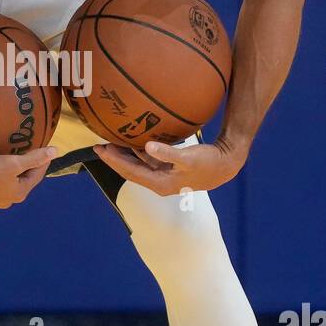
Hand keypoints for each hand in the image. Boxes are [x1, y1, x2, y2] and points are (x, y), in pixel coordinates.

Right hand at [0, 147, 57, 207]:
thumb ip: (34, 157)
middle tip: (31, 155)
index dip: (42, 163)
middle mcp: (7, 200)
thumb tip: (55, 151)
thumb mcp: (13, 163)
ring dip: (11, 173)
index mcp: (19, 193)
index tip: (46, 152)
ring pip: (7, 184)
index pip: (36, 176)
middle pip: (22, 181)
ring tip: (11, 161)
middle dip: (27, 169)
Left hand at [93, 135, 247, 193]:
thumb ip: (167, 152)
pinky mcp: (171, 168)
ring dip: (125, 154)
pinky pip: (149, 160)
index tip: (100, 149)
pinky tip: (134, 141)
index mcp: (160, 183)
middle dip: (114, 158)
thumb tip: (146, 146)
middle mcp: (159, 182)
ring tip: (112, 142)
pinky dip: (139, 151)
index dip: (114, 160)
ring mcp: (165, 175)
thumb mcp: (188, 158)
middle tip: (98, 145)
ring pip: (139, 165)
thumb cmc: (208, 163)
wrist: (227, 164)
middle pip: (130, 170)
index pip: (130, 172)